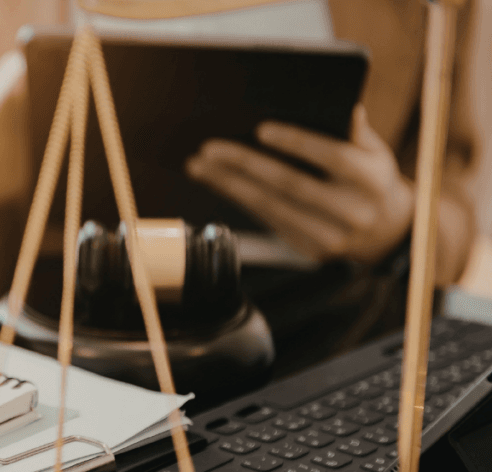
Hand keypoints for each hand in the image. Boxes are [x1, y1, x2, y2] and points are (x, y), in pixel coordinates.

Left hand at [186, 105, 413, 263]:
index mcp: (370, 180)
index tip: (262, 129)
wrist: (384, 232)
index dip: (296, 143)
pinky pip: (266, 221)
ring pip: (270, 206)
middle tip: (211, 148)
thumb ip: (357, 132)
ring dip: (230, 185)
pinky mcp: (308, 249)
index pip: (332, 157)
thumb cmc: (371, 180)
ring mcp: (328, 236)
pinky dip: (239, 199)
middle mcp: (350, 211)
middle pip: (290, 185)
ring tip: (201, 165)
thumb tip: (347, 107)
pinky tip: (218, 182)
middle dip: (246, 164)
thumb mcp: (375, 152)